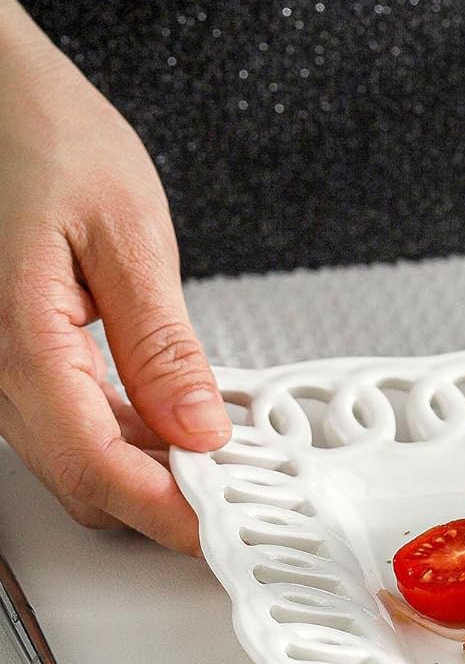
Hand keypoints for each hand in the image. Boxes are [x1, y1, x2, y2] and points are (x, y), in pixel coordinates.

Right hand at [0, 0, 226, 551]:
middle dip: (160, 502)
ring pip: (71, 456)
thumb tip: (199, 428)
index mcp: (17, 336)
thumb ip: (163, 344)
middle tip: (241, 501)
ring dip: (145, 471)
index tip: (223, 532)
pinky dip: (123, 434)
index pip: (96, 467)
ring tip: (224, 460)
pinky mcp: (7, 352)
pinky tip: (174, 419)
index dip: (165, 512)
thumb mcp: (127, 232)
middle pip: (81, 478)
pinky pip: (63, 419)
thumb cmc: (38, 131)